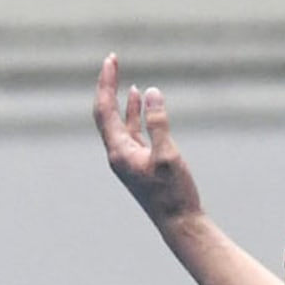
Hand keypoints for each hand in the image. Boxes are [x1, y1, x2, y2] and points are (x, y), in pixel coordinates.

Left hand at [94, 53, 204, 230]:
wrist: (179, 223)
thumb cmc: (174, 194)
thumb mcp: (168, 155)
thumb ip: (158, 123)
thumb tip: (150, 92)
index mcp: (119, 152)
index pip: (105, 110)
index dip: (106, 83)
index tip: (111, 60)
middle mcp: (118, 154)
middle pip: (106, 113)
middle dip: (108, 86)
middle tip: (111, 61)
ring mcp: (128, 159)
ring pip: (119, 121)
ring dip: (120, 98)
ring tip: (121, 76)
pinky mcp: (140, 162)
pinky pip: (131, 131)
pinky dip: (133, 113)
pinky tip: (139, 100)